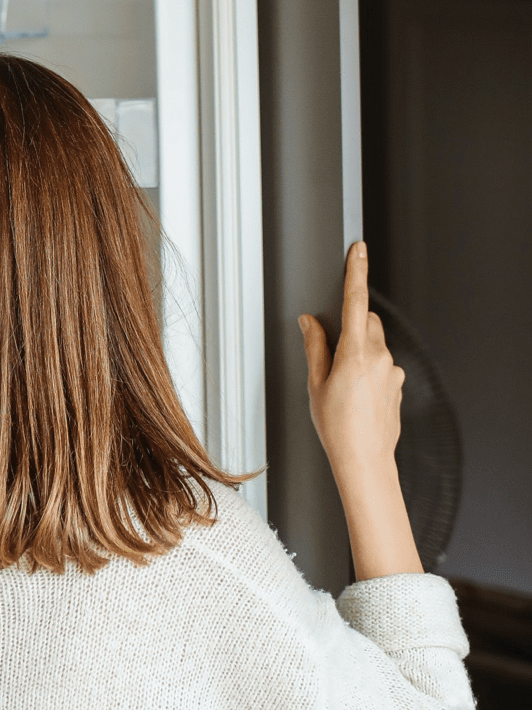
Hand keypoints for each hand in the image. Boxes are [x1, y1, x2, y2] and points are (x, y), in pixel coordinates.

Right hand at [298, 241, 420, 579]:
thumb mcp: (316, 384)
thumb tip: (311, 322)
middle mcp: (380, 357)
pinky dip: (368, 369)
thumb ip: (315, 347)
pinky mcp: (398, 383)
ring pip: (375, 343)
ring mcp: (393, 371)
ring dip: (359, 350)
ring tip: (340, 382)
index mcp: (355, 353)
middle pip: (367, 321)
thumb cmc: (337, 427)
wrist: (364, 459)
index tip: (359, 250)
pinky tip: (354, 394)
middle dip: (350, 324)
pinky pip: (382, 364)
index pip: (355, 302)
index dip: (357, 272)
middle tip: (329, 349)